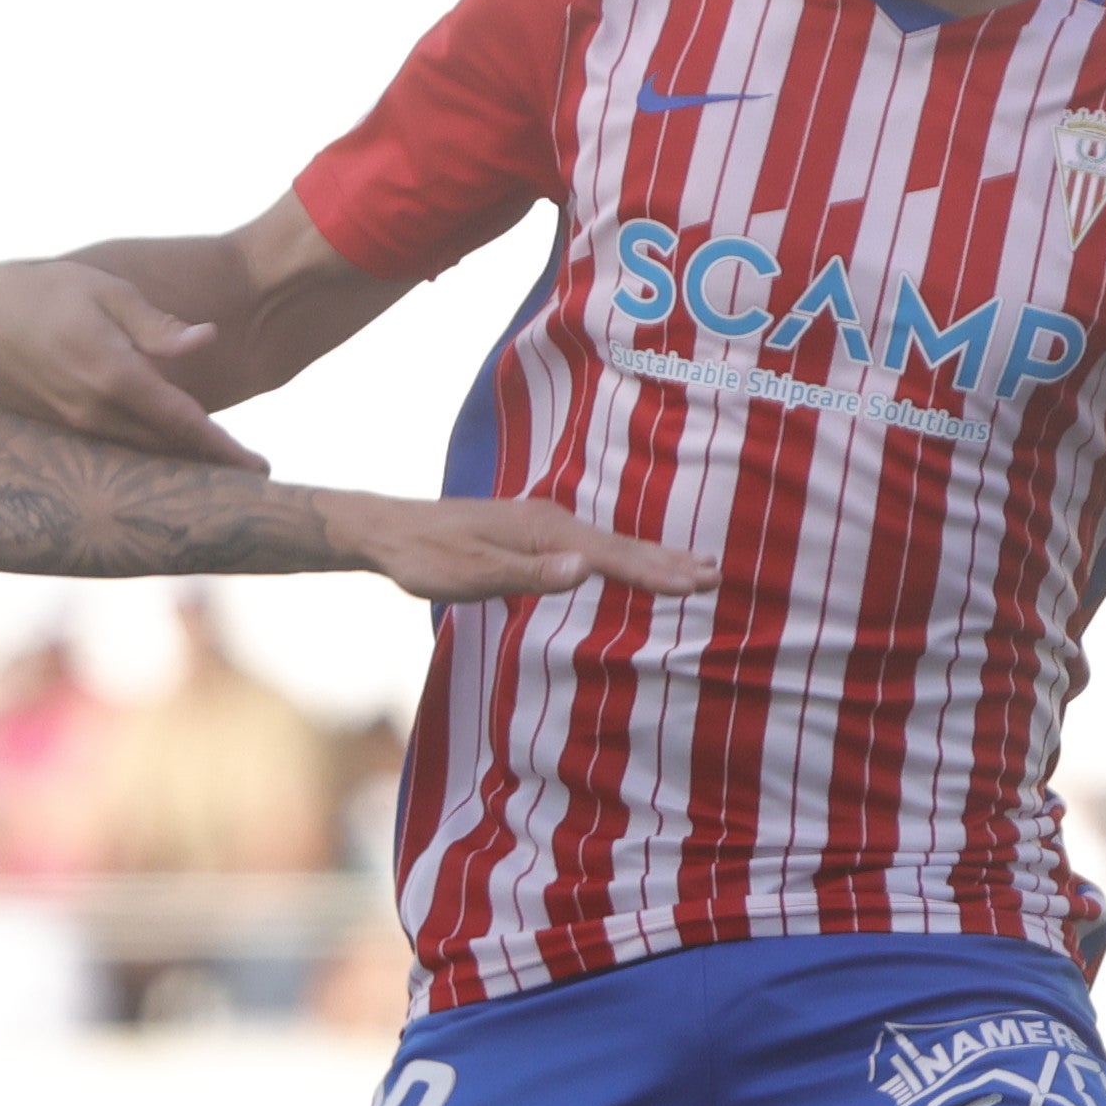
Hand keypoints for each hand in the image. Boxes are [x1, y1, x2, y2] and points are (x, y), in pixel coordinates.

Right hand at [0, 257, 263, 468]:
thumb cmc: (53, 293)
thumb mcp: (110, 291)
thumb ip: (158, 325)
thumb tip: (208, 339)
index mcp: (115, 374)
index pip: (182, 421)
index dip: (222, 448)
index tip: (258, 469)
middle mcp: (92, 410)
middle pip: (164, 449)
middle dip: (206, 464)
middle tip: (247, 476)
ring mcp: (70, 428)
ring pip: (135, 456)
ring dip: (174, 466)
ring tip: (212, 472)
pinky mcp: (54, 434)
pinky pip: (108, 452)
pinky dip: (139, 458)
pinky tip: (161, 460)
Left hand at [338, 495, 717, 607]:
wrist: (391, 531)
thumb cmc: (427, 558)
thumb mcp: (473, 574)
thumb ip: (529, 575)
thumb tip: (585, 568)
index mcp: (544, 532)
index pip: (611, 557)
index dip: (655, 572)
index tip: (696, 584)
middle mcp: (550, 521)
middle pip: (620, 545)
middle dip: (667, 561)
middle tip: (714, 574)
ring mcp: (542, 524)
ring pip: (608, 543)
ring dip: (651, 555)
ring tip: (690, 565)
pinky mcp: (531, 531)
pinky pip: (590, 543)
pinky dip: (620, 553)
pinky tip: (628, 560)